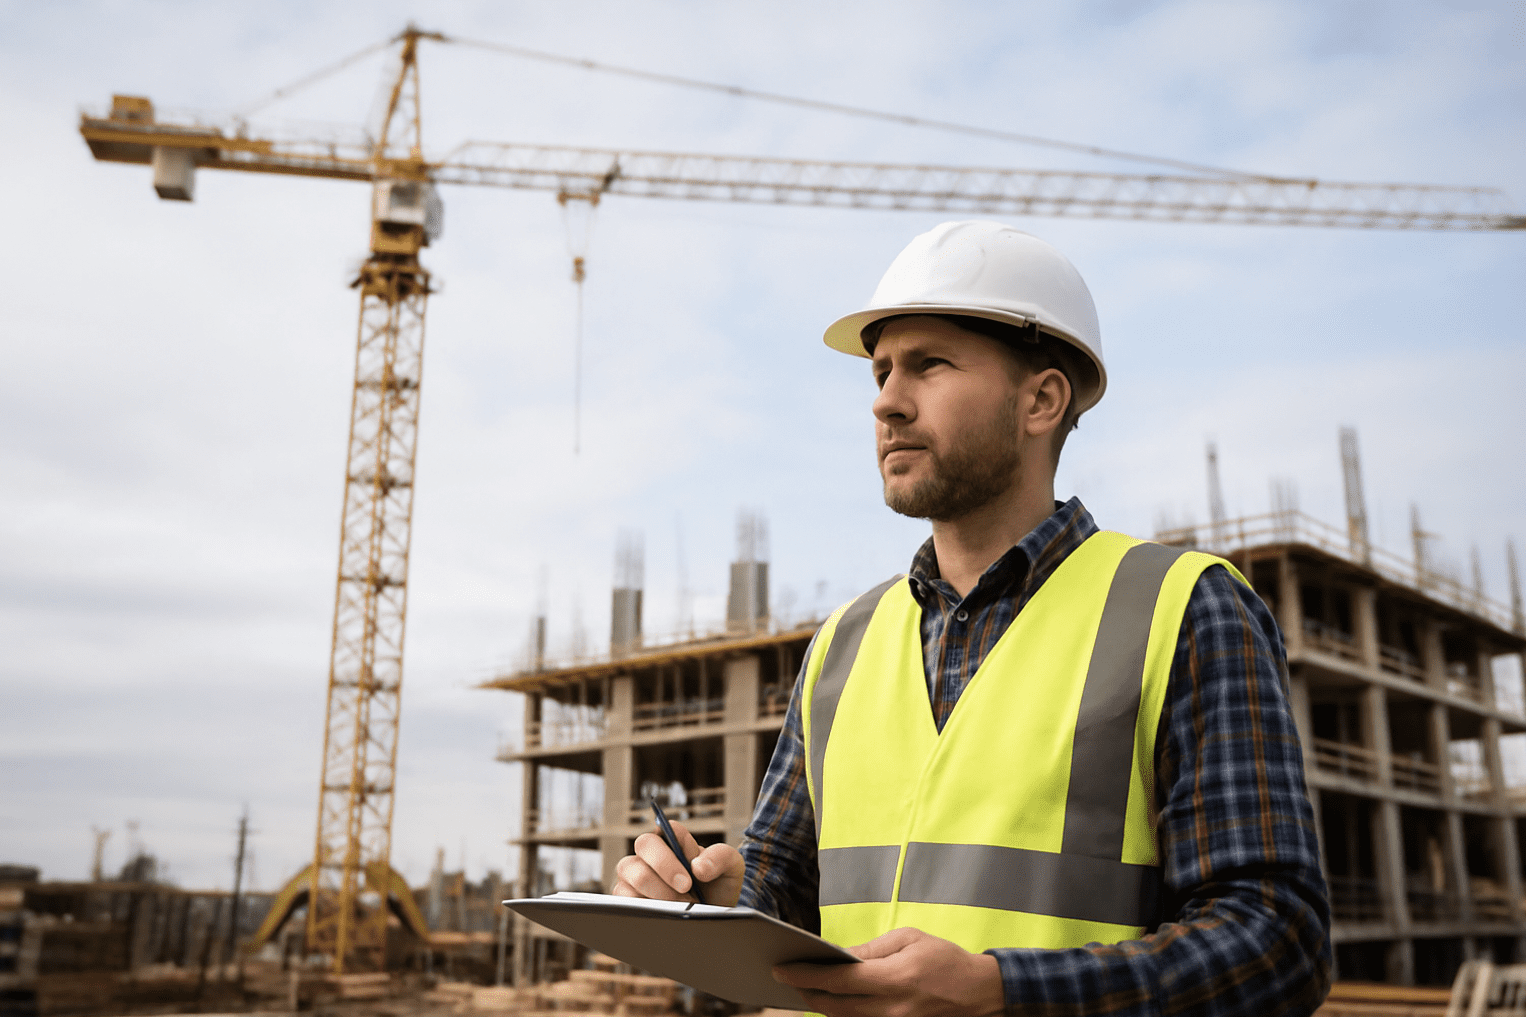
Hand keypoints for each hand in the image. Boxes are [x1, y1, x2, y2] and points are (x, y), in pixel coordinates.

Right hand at [610, 819, 744, 907]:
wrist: (710, 919)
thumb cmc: (717, 888)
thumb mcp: (731, 869)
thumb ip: (721, 857)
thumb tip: (698, 866)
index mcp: (674, 840)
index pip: (667, 827)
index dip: (676, 848)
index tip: (691, 877)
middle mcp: (650, 853)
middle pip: (644, 845)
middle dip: (665, 871)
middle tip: (687, 894)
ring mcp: (634, 876)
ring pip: (634, 876)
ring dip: (659, 897)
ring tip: (680, 910)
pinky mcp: (625, 899)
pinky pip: (624, 902)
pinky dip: (646, 913)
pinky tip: (663, 919)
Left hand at [773, 927, 1004, 1016]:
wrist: (980, 992)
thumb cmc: (944, 959)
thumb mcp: (908, 939)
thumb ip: (872, 950)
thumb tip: (839, 954)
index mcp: (893, 978)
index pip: (838, 980)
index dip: (806, 974)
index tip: (783, 967)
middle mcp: (891, 1008)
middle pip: (835, 1006)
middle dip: (807, 992)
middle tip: (787, 978)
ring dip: (822, 1006)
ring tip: (805, 989)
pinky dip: (844, 1015)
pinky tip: (832, 1002)